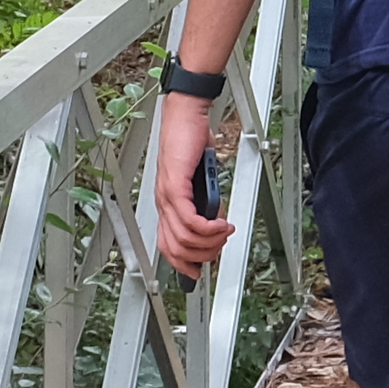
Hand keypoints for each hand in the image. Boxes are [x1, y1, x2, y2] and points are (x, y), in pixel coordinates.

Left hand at [151, 91, 233, 276]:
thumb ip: (205, 202)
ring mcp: (167, 195)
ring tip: (225, 233)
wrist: (185, 115)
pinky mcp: (175, 186)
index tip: (198, 272)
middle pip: (176, 249)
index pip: (168, 246)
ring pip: (184, 238)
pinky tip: (221, 224)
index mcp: (167, 204)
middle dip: (202, 256)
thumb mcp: (201, 179)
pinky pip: (189, 220)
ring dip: (210, 242)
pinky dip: (208, 228)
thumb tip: (215, 221)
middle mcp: (163, 203)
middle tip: (220, 247)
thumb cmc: (189, 142)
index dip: (183, 265)